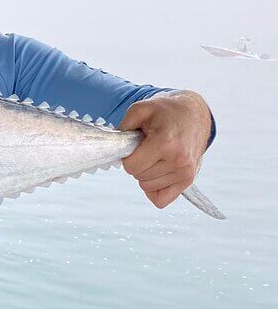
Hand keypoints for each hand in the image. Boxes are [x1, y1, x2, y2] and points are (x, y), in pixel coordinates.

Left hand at [118, 90, 211, 208]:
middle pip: (139, 177)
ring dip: (146, 174)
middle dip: (137, 163)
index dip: (128, 156)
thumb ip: (123, 126)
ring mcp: (186, 172)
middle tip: (147, 148)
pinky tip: (157, 172)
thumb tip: (116, 148)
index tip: (135, 145)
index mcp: (166, 143)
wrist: (192, 114)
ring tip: (155, 155)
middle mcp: (179, 160)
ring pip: (148, 187)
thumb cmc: (165, 111)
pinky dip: (154, 189)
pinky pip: (161, 200)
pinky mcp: (188, 180)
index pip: (131, 166)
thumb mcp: (140, 109)